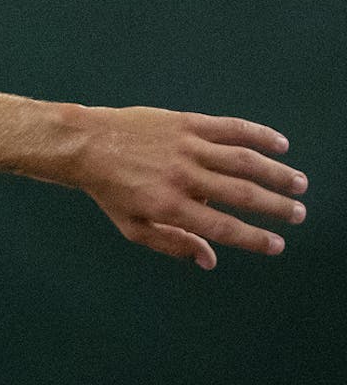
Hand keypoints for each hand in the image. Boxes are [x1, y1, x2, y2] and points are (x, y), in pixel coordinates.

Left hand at [64, 105, 308, 268]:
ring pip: (243, 160)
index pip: (223, 227)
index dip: (254, 238)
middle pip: (242, 194)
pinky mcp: (186, 123)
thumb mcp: (133, 227)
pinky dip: (259, 135)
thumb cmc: (109, 189)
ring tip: (299, 184)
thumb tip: (210, 260)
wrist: (86, 144)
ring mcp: (186, 147)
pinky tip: (280, 145)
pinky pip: (230, 128)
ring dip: (276, 173)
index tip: (277, 244)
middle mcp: (182, 177)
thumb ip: (173, 244)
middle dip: (276, 207)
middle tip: (298, 214)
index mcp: (169, 206)